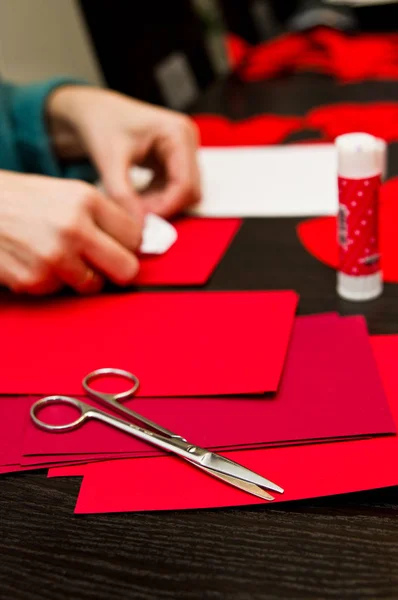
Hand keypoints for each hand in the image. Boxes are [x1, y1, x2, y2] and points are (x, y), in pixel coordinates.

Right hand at [0, 170, 140, 294]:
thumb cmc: (18, 200)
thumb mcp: (65, 193)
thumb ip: (102, 216)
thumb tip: (137, 241)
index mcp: (86, 200)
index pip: (136, 236)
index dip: (127, 245)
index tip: (118, 246)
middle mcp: (74, 228)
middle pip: (127, 269)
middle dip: (116, 270)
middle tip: (101, 264)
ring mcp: (54, 257)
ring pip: (94, 286)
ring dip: (80, 277)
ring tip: (58, 256)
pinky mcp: (35, 280)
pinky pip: (60, 292)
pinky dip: (50, 281)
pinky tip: (35, 261)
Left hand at [48, 87, 200, 217]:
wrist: (94, 113)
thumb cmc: (101, 125)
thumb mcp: (109, 161)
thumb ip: (123, 195)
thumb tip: (138, 227)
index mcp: (177, 133)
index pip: (185, 184)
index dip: (166, 207)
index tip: (142, 221)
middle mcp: (187, 140)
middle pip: (189, 191)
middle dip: (163, 207)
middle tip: (135, 215)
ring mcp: (184, 151)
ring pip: (183, 194)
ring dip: (160, 205)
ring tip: (131, 203)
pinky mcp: (176, 160)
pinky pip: (174, 190)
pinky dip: (157, 199)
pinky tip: (135, 197)